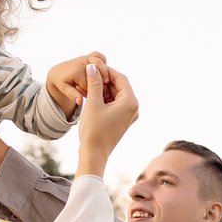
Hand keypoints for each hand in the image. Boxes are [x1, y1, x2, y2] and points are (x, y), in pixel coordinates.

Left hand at [46, 51, 109, 117]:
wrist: (59, 72)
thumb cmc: (62, 82)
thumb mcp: (64, 89)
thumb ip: (72, 95)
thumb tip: (80, 102)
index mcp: (77, 71)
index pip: (91, 85)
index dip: (91, 92)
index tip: (88, 95)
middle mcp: (83, 62)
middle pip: (99, 74)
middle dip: (100, 83)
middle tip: (99, 90)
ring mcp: (87, 57)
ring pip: (102, 65)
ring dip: (104, 74)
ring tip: (103, 82)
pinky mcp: (90, 55)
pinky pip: (100, 56)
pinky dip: (103, 63)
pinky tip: (101, 72)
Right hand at [76, 59, 137, 177]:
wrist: (94, 154)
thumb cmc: (94, 130)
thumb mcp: (93, 103)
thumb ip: (94, 83)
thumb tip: (93, 66)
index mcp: (131, 102)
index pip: (120, 78)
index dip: (106, 71)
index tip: (93, 67)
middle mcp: (133, 108)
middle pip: (119, 86)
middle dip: (104, 80)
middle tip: (89, 76)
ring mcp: (129, 115)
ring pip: (116, 95)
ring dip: (103, 89)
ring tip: (88, 86)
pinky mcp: (122, 120)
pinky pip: (115, 104)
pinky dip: (104, 99)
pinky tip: (92, 97)